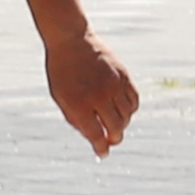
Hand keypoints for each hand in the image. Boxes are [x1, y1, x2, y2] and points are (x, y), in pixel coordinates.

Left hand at [37, 23, 140, 154]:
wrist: (71, 40)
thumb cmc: (62, 72)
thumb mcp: (61, 97)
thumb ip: (76, 119)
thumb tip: (94, 139)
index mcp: (79, 104)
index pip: (96, 134)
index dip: (101, 148)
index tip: (103, 153)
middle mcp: (99, 96)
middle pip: (116, 128)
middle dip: (114, 138)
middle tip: (110, 140)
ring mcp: (113, 85)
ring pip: (127, 115)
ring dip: (122, 124)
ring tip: (113, 122)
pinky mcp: (124, 76)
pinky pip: (133, 100)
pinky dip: (130, 109)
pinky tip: (122, 110)